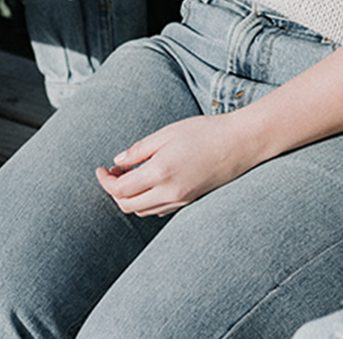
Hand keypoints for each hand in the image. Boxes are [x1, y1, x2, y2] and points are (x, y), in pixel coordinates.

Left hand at [93, 111, 265, 216]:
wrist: (241, 143)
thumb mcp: (167, 133)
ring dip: (130, 198)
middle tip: (111, 173)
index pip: (120, 189)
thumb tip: (118, 161)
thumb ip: (140, 149)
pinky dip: (146, 201)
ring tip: (128, 175)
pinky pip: (159, 209)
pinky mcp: (190, 202)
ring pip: (143, 211)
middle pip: (128, 206)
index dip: (105, 181)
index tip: (101, 169)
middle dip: (114, 192)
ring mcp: (181, 200)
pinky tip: (148, 182)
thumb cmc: (206, 132)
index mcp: (161, 172)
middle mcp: (169, 192)